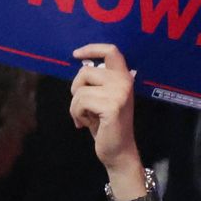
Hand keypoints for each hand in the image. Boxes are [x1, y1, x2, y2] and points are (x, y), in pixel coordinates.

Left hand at [69, 43, 141, 186]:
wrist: (118, 151)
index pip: (111, 51)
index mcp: (124, 77)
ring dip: (75, 106)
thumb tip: (81, 63)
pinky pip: (80, 102)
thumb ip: (97, 81)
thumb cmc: (106, 124)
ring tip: (86, 117)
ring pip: (80, 89)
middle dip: (76, 89)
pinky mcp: (112, 106)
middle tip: (83, 106)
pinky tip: (87, 124)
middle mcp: (124, 81)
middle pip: (85, 71)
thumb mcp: (103, 97)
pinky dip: (77, 114)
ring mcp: (120, 92)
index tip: (76, 54)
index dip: (92, 48)